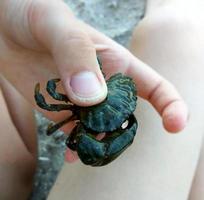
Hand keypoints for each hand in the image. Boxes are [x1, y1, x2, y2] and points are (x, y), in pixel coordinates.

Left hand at [0, 0, 187, 133]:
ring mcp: (83, 100)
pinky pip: (76, 133)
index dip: (171, 105)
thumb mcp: (55, 25)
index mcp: (115, 62)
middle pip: (124, 116)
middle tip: (94, 132)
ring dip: (97, 144)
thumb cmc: (33, 14)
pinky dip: (77, 146)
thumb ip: (75, 55)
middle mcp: (104, 85)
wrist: (5, 28)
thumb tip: (92, 97)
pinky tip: (71, 154)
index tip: (175, 125)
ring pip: (102, 130)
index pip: (154, 85)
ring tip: (82, 149)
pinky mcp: (62, 110)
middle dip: (118, 131)